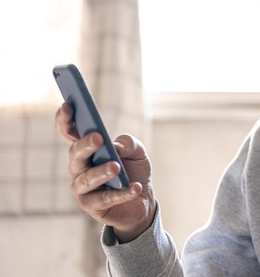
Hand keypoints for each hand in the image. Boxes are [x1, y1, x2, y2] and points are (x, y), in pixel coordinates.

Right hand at [56, 103, 156, 242]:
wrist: (142, 200)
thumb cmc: (134, 171)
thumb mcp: (138, 153)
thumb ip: (129, 144)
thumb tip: (116, 146)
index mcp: (87, 149)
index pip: (69, 132)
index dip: (65, 120)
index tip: (68, 105)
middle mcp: (79, 168)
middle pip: (75, 154)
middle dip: (85, 145)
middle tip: (98, 138)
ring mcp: (83, 188)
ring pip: (86, 179)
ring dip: (101, 172)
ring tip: (117, 168)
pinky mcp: (92, 207)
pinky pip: (104, 199)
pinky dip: (121, 193)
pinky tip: (135, 187)